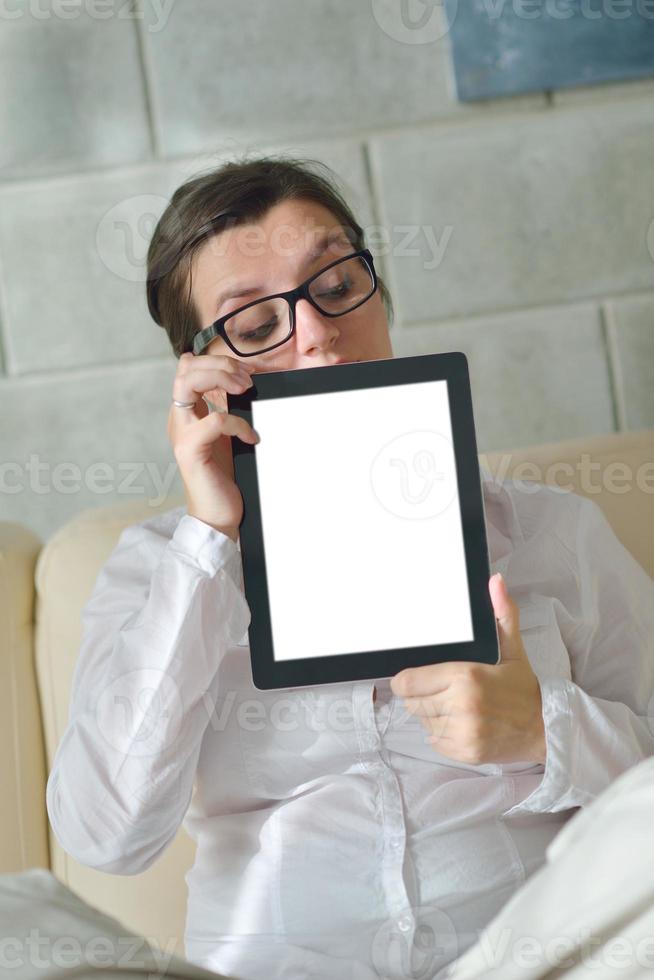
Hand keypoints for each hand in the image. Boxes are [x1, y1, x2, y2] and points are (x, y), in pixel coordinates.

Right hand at [168, 352, 258, 540]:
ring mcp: (181, 433)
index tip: (247, 372)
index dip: (217, 361)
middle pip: (185, 367)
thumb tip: (250, 382)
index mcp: (187, 411)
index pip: (189, 366)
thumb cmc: (225, 476)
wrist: (218, 515)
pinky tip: (252, 437)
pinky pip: (214, 421)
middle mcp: (179, 418)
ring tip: (245, 391)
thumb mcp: (229, 435)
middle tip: (247, 379)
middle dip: (219, 364)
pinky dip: (238, 423)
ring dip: (221, 378)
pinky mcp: (190, 451)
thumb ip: (229, 409)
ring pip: (187, 382)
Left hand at [390, 573, 545, 765]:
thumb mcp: (513, 648)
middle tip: (443, 689)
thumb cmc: (522, 687)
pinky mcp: (464, 753)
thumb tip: (495, 581)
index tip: (415, 677)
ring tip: (455, 706)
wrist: (545, 728)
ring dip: (432, 714)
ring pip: (422, 721)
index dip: (406, 679)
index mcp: (466, 676)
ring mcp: (462, 733)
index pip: (407, 682)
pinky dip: (442, 733)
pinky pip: (434, 741)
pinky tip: (461, 723)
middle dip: (421, 695)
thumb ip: (501, 613)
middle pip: (411, 702)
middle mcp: (461, 706)